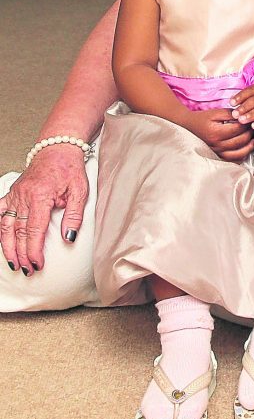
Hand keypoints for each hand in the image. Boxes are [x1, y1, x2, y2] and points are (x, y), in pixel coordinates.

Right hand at [0, 144, 88, 274]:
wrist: (58, 149)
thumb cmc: (70, 169)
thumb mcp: (80, 191)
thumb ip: (74, 215)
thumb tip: (69, 237)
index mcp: (41, 197)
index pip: (34, 231)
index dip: (34, 250)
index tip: (37, 264)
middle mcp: (24, 196)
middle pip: (19, 232)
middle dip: (22, 253)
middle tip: (27, 269)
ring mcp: (15, 194)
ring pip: (6, 225)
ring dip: (8, 246)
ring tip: (13, 262)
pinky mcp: (12, 192)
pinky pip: (0, 211)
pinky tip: (0, 238)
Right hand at [183, 110, 253, 159]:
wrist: (188, 127)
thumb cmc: (202, 118)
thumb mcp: (215, 113)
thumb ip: (230, 114)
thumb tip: (245, 117)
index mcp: (216, 132)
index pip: (238, 128)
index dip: (247, 123)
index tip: (251, 119)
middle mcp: (216, 144)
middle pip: (240, 140)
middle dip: (250, 133)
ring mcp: (217, 152)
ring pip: (239, 153)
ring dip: (249, 146)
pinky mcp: (217, 157)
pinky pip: (233, 160)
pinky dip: (242, 155)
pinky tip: (246, 148)